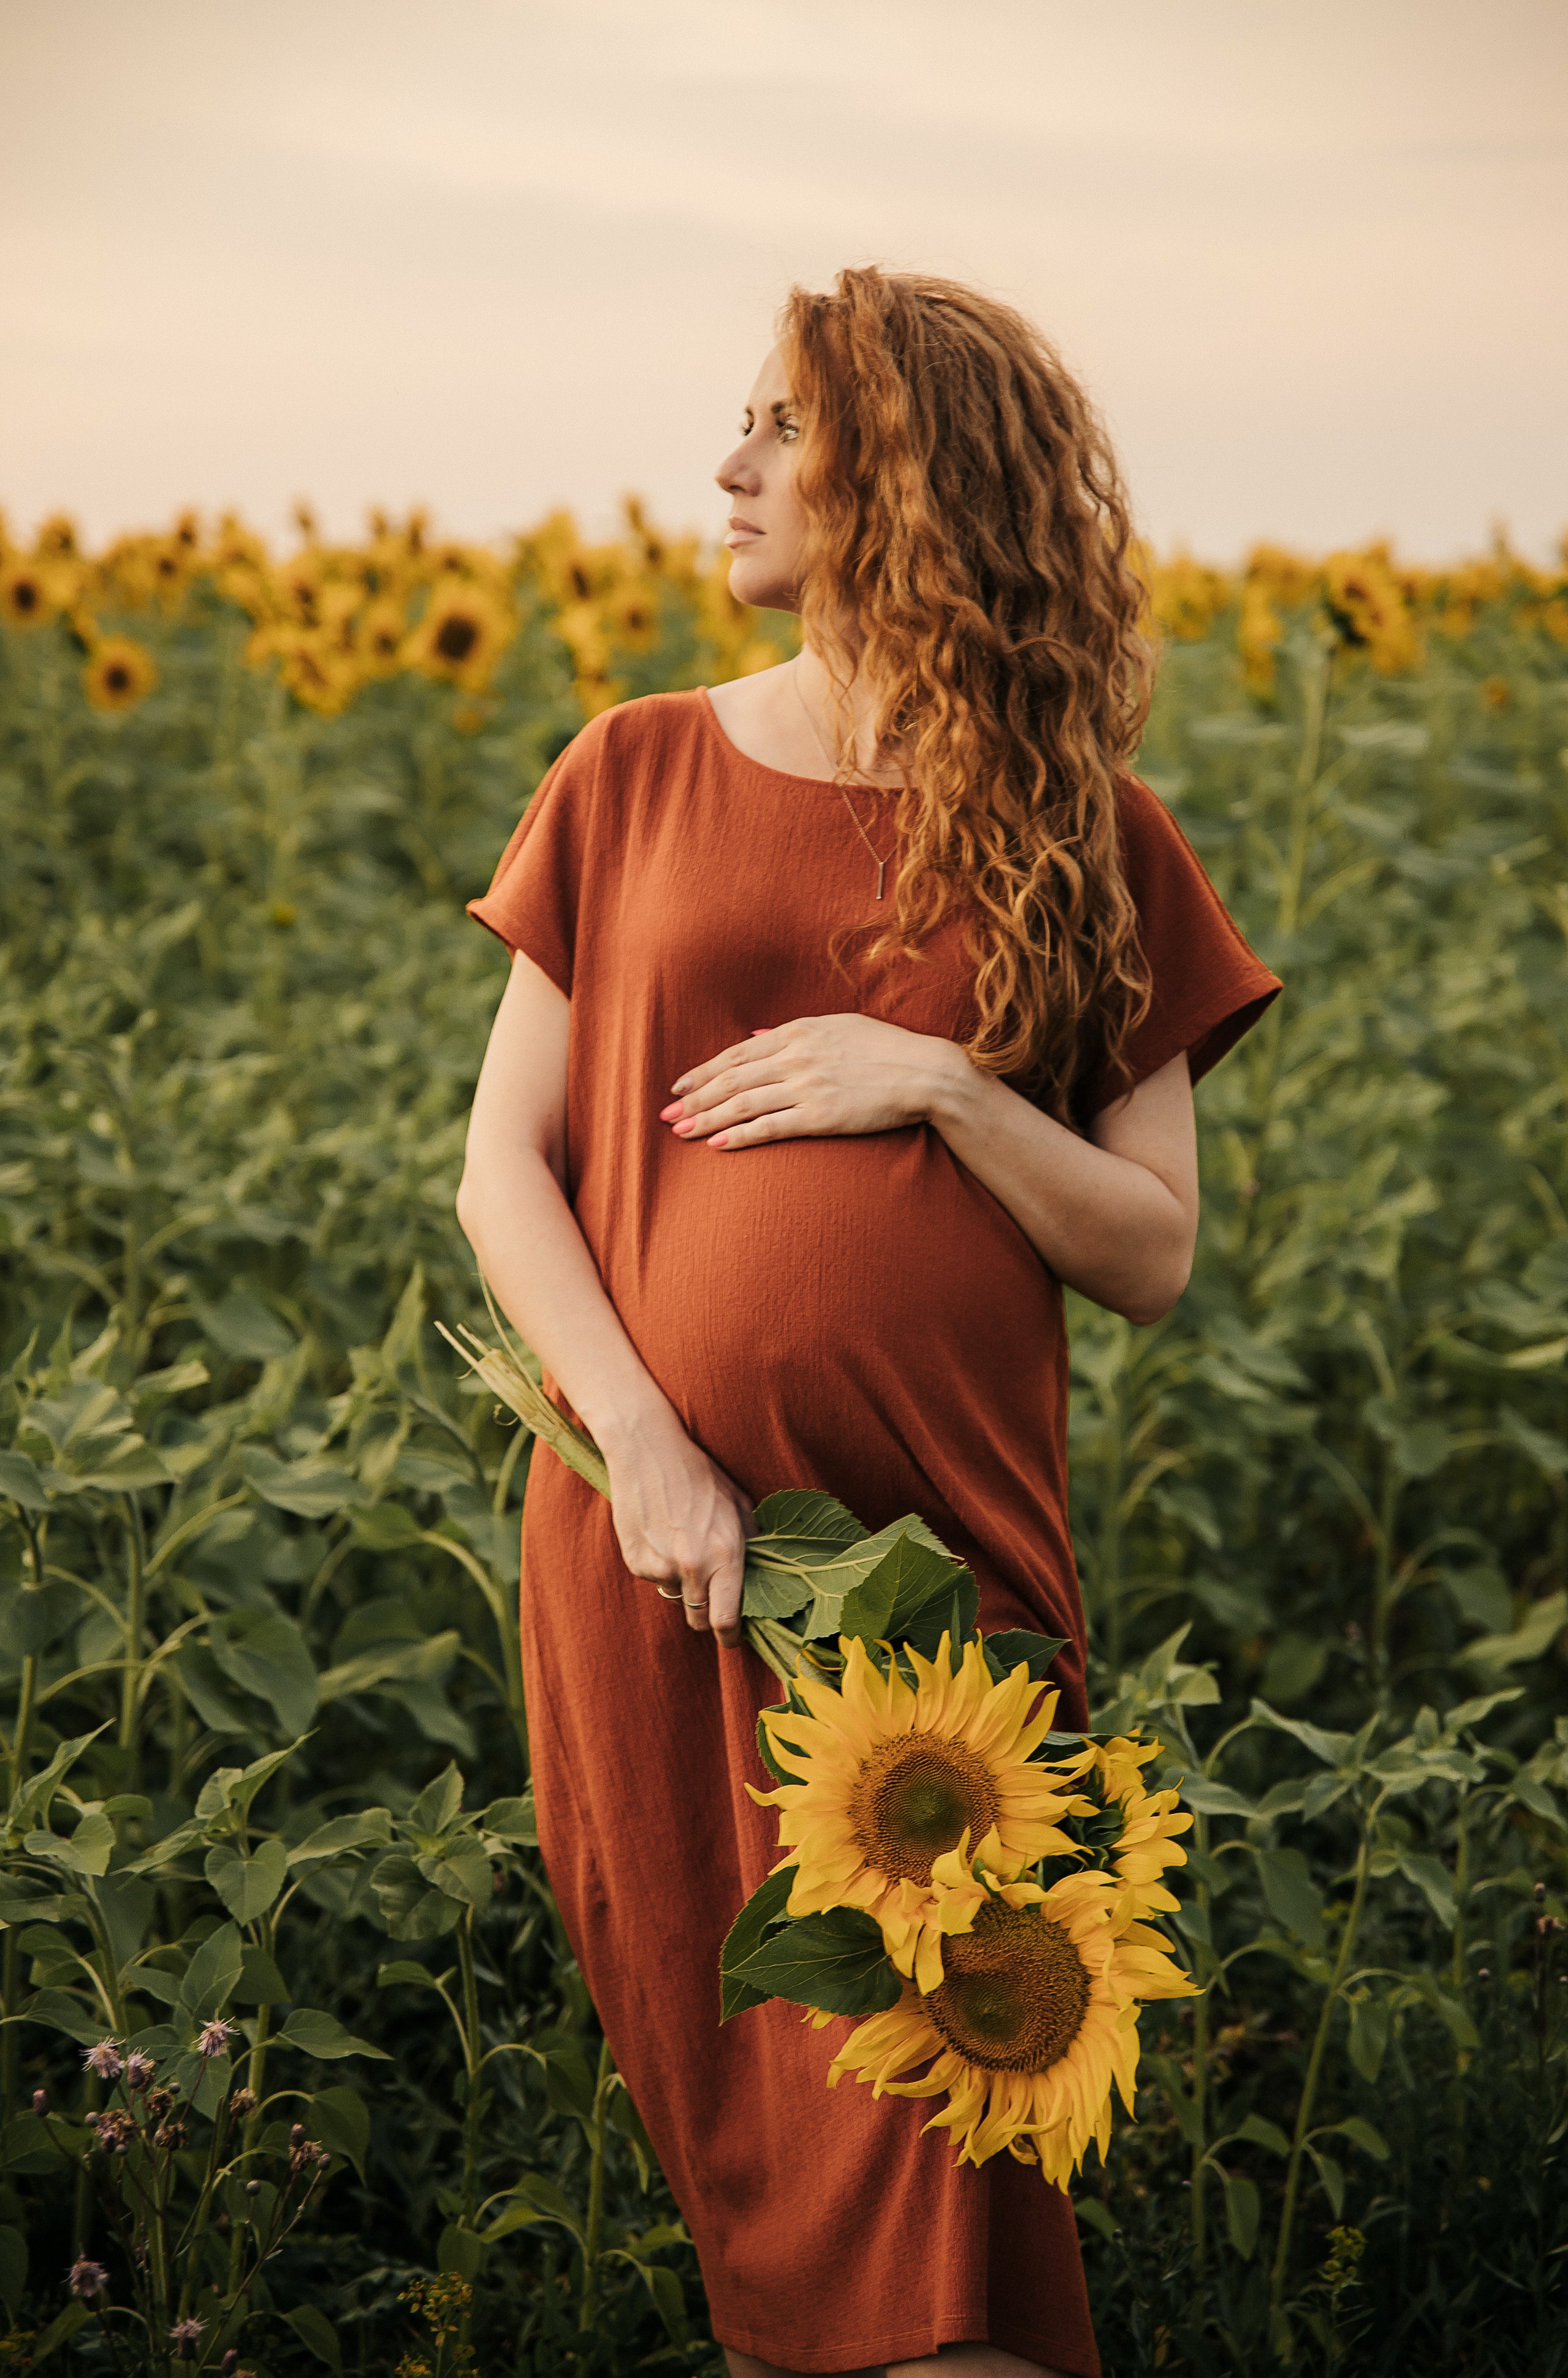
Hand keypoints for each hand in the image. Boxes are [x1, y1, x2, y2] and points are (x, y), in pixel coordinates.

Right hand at [597, 1401, 754, 1647]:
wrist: (648, 1450)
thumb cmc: (700, 1473)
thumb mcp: (738, 1504)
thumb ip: (751, 1544)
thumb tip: (761, 1577)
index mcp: (725, 1555)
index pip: (727, 1619)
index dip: (731, 1636)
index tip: (733, 1638)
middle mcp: (693, 1567)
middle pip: (699, 1620)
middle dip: (707, 1614)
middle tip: (711, 1593)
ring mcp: (661, 1566)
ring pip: (676, 1597)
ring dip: (684, 1584)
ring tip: (684, 1545)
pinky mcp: (636, 1561)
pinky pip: (655, 1578)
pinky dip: (660, 1567)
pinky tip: (662, 1535)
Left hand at [661, 1013, 968, 1149]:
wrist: (926, 1072)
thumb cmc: (886, 1049)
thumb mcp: (839, 1026)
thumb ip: (794, 1032)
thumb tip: (757, 1035)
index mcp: (799, 1031)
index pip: (737, 1053)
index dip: (703, 1071)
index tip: (679, 1086)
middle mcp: (797, 1057)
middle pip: (731, 1079)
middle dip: (694, 1098)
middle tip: (666, 1115)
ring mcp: (807, 1086)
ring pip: (743, 1103)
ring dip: (707, 1119)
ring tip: (681, 1132)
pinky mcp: (821, 1116)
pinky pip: (770, 1127)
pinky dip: (740, 1136)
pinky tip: (718, 1144)